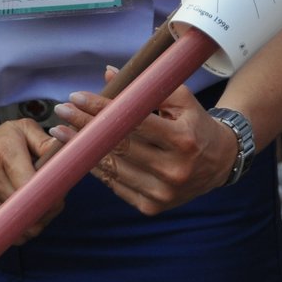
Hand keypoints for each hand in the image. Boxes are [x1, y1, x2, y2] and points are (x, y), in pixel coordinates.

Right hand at [0, 119, 62, 237]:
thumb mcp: (21, 130)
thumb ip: (45, 141)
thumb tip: (66, 155)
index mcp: (3, 154)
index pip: (32, 186)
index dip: (50, 195)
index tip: (59, 194)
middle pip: (27, 209)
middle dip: (47, 209)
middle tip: (53, 200)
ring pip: (19, 226)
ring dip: (35, 220)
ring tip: (36, 204)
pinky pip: (7, 234)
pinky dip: (19, 228)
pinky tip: (21, 213)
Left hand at [51, 78, 237, 215]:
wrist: (220, 163)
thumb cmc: (196, 124)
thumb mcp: (182, 100)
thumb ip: (148, 86)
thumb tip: (108, 74)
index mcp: (183, 139)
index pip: (134, 121)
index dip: (102, 108)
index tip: (77, 97)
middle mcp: (174, 169)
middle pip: (118, 145)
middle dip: (84, 127)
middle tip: (61, 112)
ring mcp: (162, 193)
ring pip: (113, 168)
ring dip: (83, 150)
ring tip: (62, 133)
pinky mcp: (152, 207)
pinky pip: (116, 186)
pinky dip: (97, 169)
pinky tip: (82, 154)